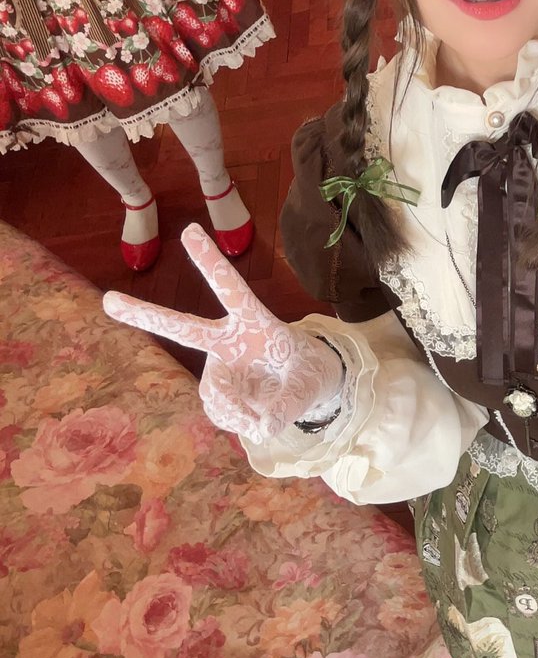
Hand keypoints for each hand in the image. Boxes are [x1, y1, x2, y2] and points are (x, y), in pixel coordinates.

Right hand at [102, 224, 343, 443]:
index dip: (211, 263)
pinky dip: (238, 420)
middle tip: (108, 300)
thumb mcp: (308, 387)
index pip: (231, 290)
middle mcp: (227, 340)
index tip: (190, 230)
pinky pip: (220, 412)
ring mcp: (218, 365)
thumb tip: (256, 427)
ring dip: (235, 410)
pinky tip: (254, 414)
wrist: (302, 384)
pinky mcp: (215, 390)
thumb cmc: (306, 372)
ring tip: (260, 414)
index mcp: (255, 321)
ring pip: (213, 394)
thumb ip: (286, 407)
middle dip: (146, 315)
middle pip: (184, 328)